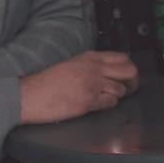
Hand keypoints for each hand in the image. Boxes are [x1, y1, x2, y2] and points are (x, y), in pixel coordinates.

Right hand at [18, 50, 139, 124]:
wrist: (30, 95)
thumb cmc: (47, 82)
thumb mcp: (72, 64)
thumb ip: (91, 65)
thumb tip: (107, 70)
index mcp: (90, 57)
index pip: (122, 57)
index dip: (128, 67)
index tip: (128, 74)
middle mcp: (94, 68)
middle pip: (129, 71)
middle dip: (133, 81)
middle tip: (130, 87)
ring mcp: (93, 84)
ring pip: (121, 88)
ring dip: (119, 95)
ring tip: (109, 97)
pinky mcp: (89, 101)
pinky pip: (110, 102)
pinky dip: (109, 104)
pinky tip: (101, 104)